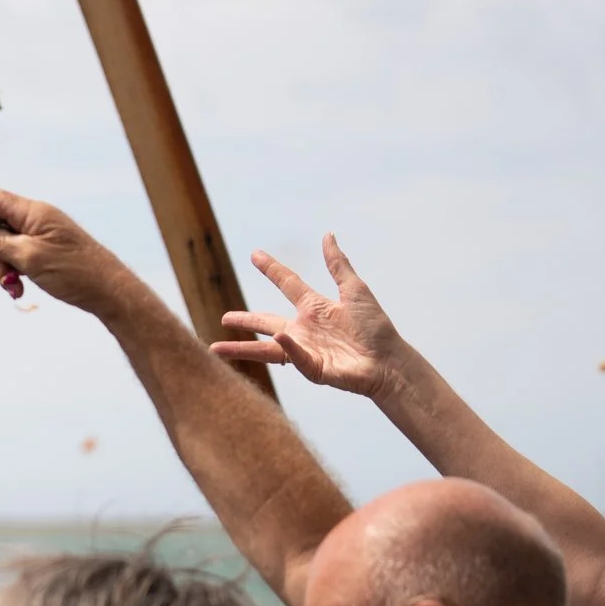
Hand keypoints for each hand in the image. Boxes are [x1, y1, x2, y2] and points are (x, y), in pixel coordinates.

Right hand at [0, 185, 132, 311]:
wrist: (108, 290)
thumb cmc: (74, 271)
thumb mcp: (29, 257)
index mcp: (32, 212)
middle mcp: (33, 218)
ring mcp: (37, 234)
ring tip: (8, 284)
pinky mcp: (41, 250)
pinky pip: (12, 255)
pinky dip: (8, 270)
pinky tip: (16, 288)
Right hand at [209, 235, 415, 401]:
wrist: (389, 361)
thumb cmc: (375, 327)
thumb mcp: (355, 290)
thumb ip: (338, 265)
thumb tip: (328, 236)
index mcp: (314, 308)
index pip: (287, 284)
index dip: (271, 269)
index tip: (255, 255)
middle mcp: (303, 329)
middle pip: (266, 321)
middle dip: (245, 320)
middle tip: (223, 318)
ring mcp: (304, 350)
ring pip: (266, 348)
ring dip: (241, 348)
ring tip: (216, 348)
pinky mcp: (311, 369)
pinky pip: (295, 357)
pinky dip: (288, 347)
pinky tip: (279, 338)